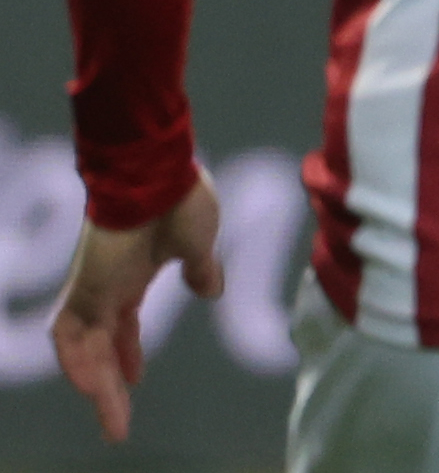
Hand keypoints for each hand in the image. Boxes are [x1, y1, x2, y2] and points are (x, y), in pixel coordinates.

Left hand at [51, 171, 222, 440]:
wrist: (157, 170)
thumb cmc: (181, 197)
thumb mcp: (199, 242)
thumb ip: (201, 268)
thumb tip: (211, 290)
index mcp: (133, 276)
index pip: (121, 325)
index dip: (125, 354)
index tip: (135, 379)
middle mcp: (107, 287)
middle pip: (100, 346)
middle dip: (108, 385)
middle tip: (119, 422)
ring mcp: (93, 287)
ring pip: (83, 349)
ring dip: (94, 384)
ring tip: (111, 417)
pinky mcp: (87, 286)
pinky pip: (74, 337)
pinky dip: (81, 365)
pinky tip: (94, 390)